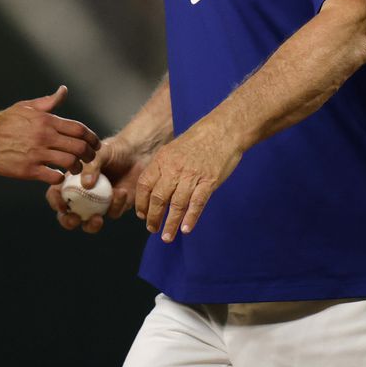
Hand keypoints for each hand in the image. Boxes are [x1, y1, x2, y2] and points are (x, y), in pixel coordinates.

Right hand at [0, 85, 99, 183]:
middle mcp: (44, 136)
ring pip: (69, 162)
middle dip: (89, 154)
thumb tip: (64, 90)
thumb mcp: (27, 106)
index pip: (79, 129)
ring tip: (74, 169)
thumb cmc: (4, 121)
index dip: (91, 138)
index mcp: (46, 121)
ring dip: (76, 167)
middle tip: (88, 158)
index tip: (95, 144)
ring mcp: (36, 154)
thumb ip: (48, 102)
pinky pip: (53, 176)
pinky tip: (57, 176)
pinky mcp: (28, 169)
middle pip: (78, 147)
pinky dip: (59, 178)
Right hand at [46, 136, 144, 233]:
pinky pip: (113, 213)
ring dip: (91, 225)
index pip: (56, 194)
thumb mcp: (99, 152)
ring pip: (89, 223)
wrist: (137, 152)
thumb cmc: (113, 150)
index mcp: (72, 181)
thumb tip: (86, 185)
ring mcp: (98, 204)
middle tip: (75, 219)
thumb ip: (91, 166)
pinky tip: (122, 192)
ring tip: (97, 218)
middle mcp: (82, 196)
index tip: (62, 204)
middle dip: (68, 221)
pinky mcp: (116, 207)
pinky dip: (116, 205)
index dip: (55, 201)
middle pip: (68, 215)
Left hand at [135, 122, 242, 242]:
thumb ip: (163, 168)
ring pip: (177, 205)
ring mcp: (192, 176)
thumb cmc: (198, 140)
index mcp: (163, 160)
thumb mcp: (173, 149)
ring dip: (170, 223)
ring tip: (166, 236)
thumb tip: (154, 190)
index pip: (145, 185)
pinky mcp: (209, 181)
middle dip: (153, 217)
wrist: (223, 130)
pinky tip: (186, 229)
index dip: (142, 203)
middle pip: (158, 198)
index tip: (142, 215)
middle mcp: (174, 168)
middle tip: (152, 229)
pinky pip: (197, 203)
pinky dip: (191, 218)